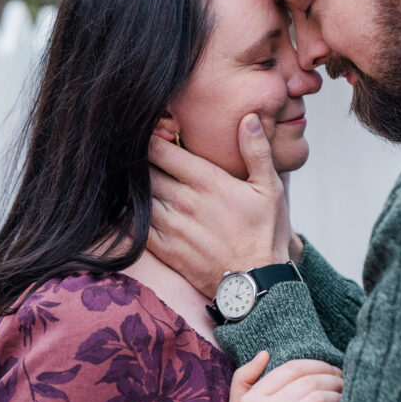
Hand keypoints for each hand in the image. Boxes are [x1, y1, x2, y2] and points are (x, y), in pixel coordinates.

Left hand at [147, 114, 291, 297]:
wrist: (257, 284)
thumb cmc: (266, 233)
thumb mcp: (270, 188)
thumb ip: (256, 151)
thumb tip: (249, 118)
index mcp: (207, 182)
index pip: (162, 151)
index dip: (151, 139)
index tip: (150, 132)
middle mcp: (184, 201)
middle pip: (146, 171)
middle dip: (140, 160)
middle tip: (137, 153)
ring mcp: (172, 226)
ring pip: (139, 196)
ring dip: (135, 185)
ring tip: (133, 177)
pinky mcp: (165, 249)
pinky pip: (136, 226)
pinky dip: (130, 213)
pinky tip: (133, 206)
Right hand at [220, 352, 342, 401]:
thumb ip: (244, 378)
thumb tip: (265, 353)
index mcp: (250, 400)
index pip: (291, 369)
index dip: (317, 364)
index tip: (332, 370)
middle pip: (307, 383)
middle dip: (332, 379)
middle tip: (345, 384)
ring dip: (336, 397)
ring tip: (344, 401)